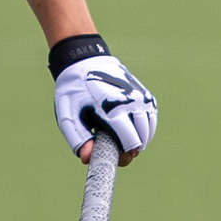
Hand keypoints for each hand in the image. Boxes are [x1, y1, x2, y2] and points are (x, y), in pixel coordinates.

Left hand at [52, 51, 156, 165]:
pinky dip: (143, 129)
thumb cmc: (74, 93)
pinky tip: (130, 130)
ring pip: (148, 131)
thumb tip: (87, 159)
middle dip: (129, 150)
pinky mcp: (146, 95)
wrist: (85, 62)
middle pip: (141, 140)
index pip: (130, 143)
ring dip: (137, 140)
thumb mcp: (68, 116)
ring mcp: (141, 97)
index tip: (111, 156)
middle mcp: (131, 102)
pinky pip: (151, 120)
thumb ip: (78, 139)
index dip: (122, 156)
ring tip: (120, 139)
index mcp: (112, 108)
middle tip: (114, 149)